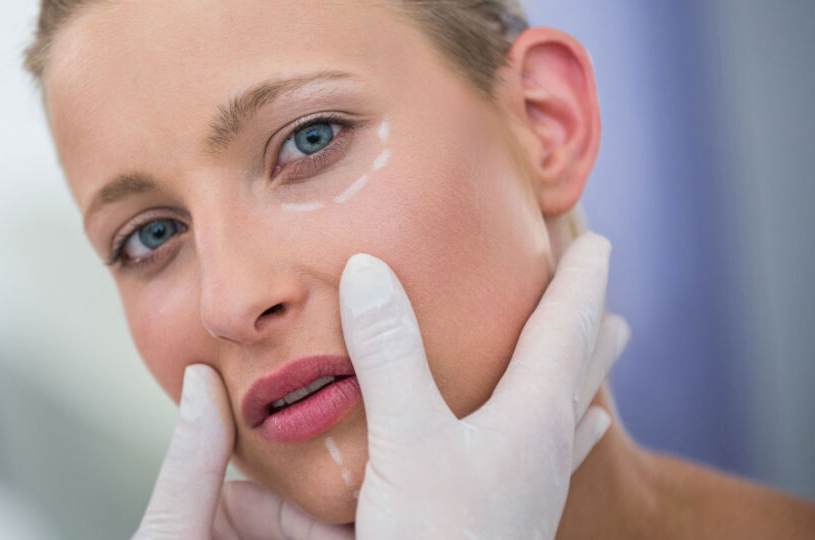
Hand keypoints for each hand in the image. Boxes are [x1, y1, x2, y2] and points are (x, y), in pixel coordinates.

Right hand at [133, 232, 627, 538]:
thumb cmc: (438, 536)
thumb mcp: (407, 439)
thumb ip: (391, 356)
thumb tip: (368, 270)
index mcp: (532, 418)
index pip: (565, 329)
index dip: (580, 280)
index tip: (596, 240)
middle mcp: (541, 448)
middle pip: (577, 371)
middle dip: (587, 326)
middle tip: (602, 292)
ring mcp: (528, 485)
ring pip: (566, 414)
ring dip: (577, 376)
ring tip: (600, 358)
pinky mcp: (505, 514)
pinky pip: (545, 457)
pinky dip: (558, 429)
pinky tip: (559, 441)